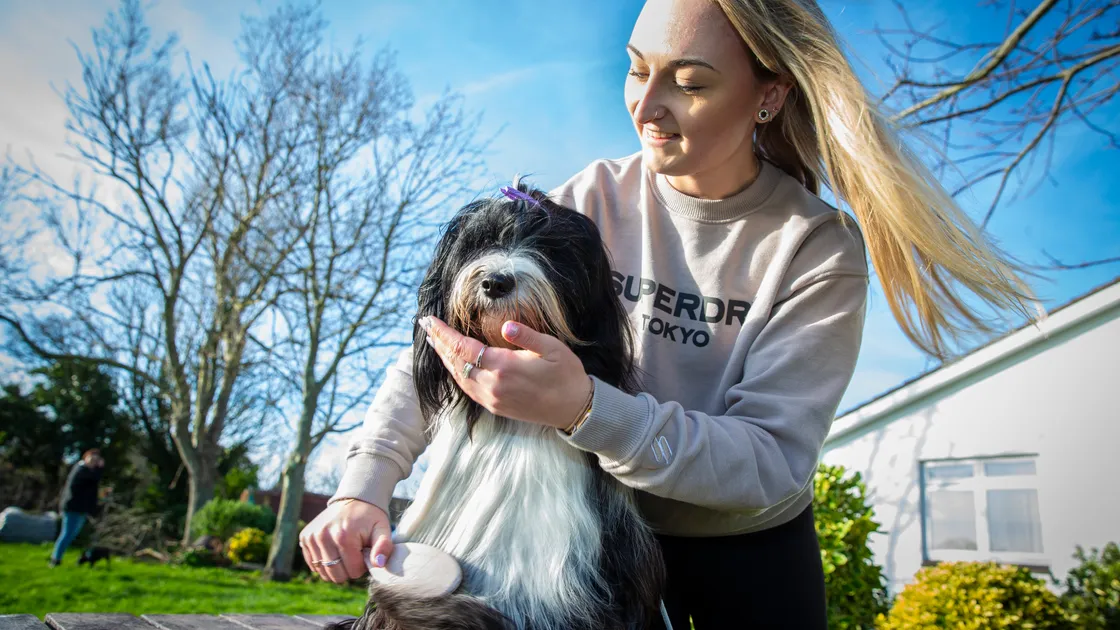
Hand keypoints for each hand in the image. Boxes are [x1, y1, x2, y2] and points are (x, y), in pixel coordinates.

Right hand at [300, 498, 392, 582]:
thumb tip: (378, 564)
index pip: (353, 571)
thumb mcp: (382, 529)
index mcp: (344, 536)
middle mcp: (324, 537)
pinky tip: (333, 549)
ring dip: (336, 567)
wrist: (353, 499)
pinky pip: (313, 565)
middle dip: (349, 568)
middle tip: (355, 552)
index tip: (364, 552)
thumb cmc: (369, 518)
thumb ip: (384, 547)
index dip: (362, 565)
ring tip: (344, 550)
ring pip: (324, 572)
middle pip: (337, 575)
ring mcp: (312, 537)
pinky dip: (324, 562)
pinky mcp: (305, 538)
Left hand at [421, 316, 591, 429]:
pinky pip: (467, 389)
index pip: (464, 348)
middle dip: (439, 343)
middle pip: (455, 363)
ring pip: (458, 378)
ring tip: (434, 341)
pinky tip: (452, 364)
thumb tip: (506, 325)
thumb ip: (527, 336)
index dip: (445, 333)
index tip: (431, 320)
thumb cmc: (566, 374)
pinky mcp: (495, 407)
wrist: (574, 409)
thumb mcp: (552, 348)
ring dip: (444, 359)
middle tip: (425, 325)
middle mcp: (493, 386)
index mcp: (504, 367)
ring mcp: (492, 399)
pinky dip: (455, 374)